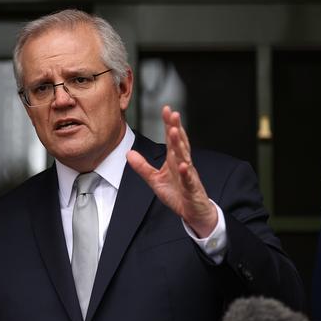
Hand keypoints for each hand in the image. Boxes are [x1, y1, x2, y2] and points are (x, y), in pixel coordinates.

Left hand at [127, 106, 217, 236]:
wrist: (192, 212)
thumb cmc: (177, 194)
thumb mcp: (155, 179)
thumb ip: (142, 166)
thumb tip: (128, 153)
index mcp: (174, 159)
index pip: (172, 138)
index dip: (169, 124)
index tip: (166, 108)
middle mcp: (183, 163)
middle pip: (179, 142)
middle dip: (176, 128)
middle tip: (173, 113)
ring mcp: (189, 175)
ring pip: (185, 157)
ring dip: (180, 144)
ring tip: (175, 131)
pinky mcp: (192, 188)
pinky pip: (188, 179)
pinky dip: (186, 172)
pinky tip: (184, 165)